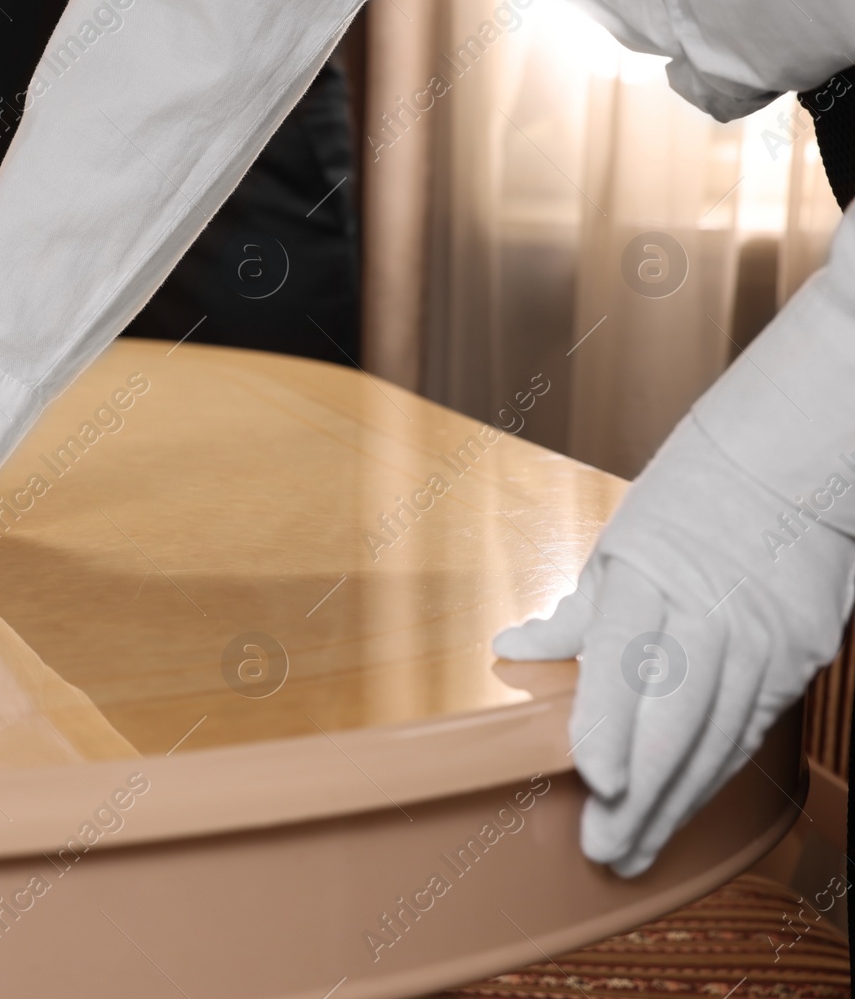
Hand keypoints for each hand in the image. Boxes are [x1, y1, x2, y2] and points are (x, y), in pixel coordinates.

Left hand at [496, 413, 854, 875]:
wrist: (793, 462)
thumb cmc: (690, 499)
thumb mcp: (616, 545)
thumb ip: (572, 614)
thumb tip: (512, 647)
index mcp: (652, 581)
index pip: (625, 662)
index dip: (610, 726)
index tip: (594, 779)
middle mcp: (713, 617)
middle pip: (674, 720)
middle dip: (640, 796)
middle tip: (606, 850)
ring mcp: (763, 641)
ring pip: (717, 740)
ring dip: (677, 803)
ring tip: (637, 849)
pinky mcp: (799, 658)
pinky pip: (750, 730)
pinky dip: (715, 773)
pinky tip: (687, 805)